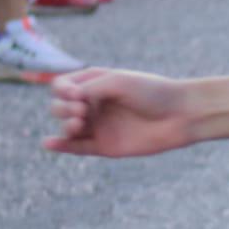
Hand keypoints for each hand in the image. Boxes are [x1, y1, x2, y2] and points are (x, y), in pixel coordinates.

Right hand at [44, 68, 195, 157]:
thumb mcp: (119, 81)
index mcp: (98, 83)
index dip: (62, 89)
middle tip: (83, 109)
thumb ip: (89, 87)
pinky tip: (49, 142)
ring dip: (65, 124)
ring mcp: (99, 125)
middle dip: (63, 107)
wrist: (180, 115)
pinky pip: (76, 147)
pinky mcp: (104, 146)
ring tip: (79, 122)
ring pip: (67, 127)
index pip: (63, 85)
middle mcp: (95, 104)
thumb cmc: (152, 92)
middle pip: (60, 106)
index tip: (76, 93)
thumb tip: (66, 97)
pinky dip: (61, 145)